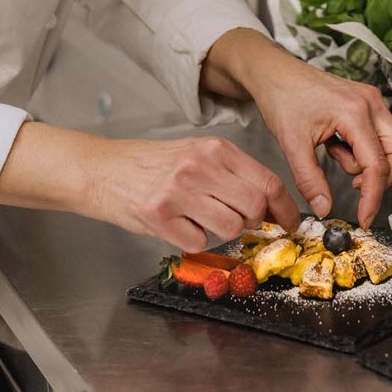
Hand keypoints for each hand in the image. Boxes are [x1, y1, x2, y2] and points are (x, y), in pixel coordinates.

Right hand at [85, 135, 299, 252]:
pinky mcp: (159, 216)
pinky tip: (178, 225)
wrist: (101, 169)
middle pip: (254, 208)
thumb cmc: (149, 164)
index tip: (289, 223)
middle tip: (236, 221)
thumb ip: (230, 173)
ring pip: (230, 228)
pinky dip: (193, 241)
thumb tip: (268, 203)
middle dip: (252, 222)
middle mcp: (200, 167)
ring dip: (221, 232)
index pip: (268, 182)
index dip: (285, 209)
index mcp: (214, 149)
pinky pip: (198, 242)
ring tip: (199, 219)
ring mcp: (179, 192)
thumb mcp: (195, 153)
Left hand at [203, 30, 391, 227]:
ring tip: (333, 153)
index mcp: (355, 112)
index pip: (378, 165)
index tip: (364, 218)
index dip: (373, 197)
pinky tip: (335, 144)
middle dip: (382, 177)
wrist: (274, 72)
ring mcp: (372, 101)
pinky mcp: (368, 103)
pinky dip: (362, 150)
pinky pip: (379, 136)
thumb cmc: (282, 98)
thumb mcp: (291, 144)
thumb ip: (310, 180)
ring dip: (368, 162)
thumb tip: (324, 209)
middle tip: (353, 184)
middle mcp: (371, 104)